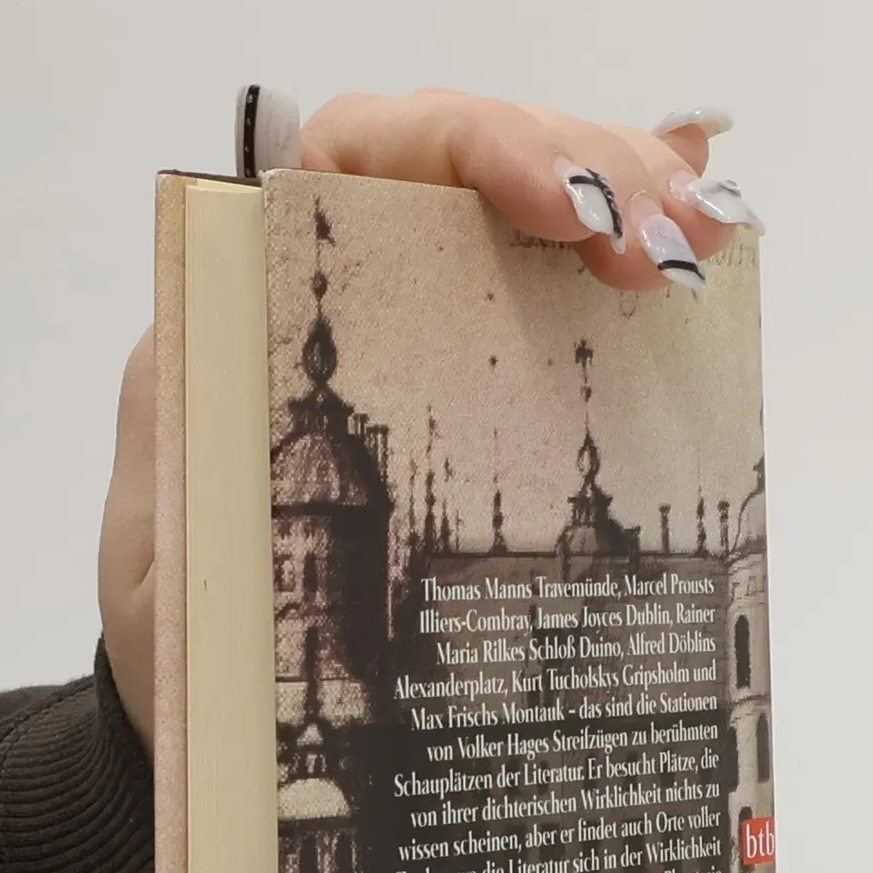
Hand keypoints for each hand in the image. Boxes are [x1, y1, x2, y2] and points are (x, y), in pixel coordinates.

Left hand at [98, 91, 756, 744]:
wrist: (214, 724)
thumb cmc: (182, 634)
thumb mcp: (166, 540)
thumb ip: (191, 432)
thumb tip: (246, 324)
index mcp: (260, 299)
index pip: (366, 150)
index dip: (473, 147)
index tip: (558, 208)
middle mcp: (347, 299)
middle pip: (479, 169)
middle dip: (589, 176)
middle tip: (672, 244)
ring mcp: (426, 343)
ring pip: (535, 224)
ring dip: (631, 211)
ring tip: (706, 246)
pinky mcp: (484, 409)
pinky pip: (563, 315)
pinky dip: (632, 283)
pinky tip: (698, 271)